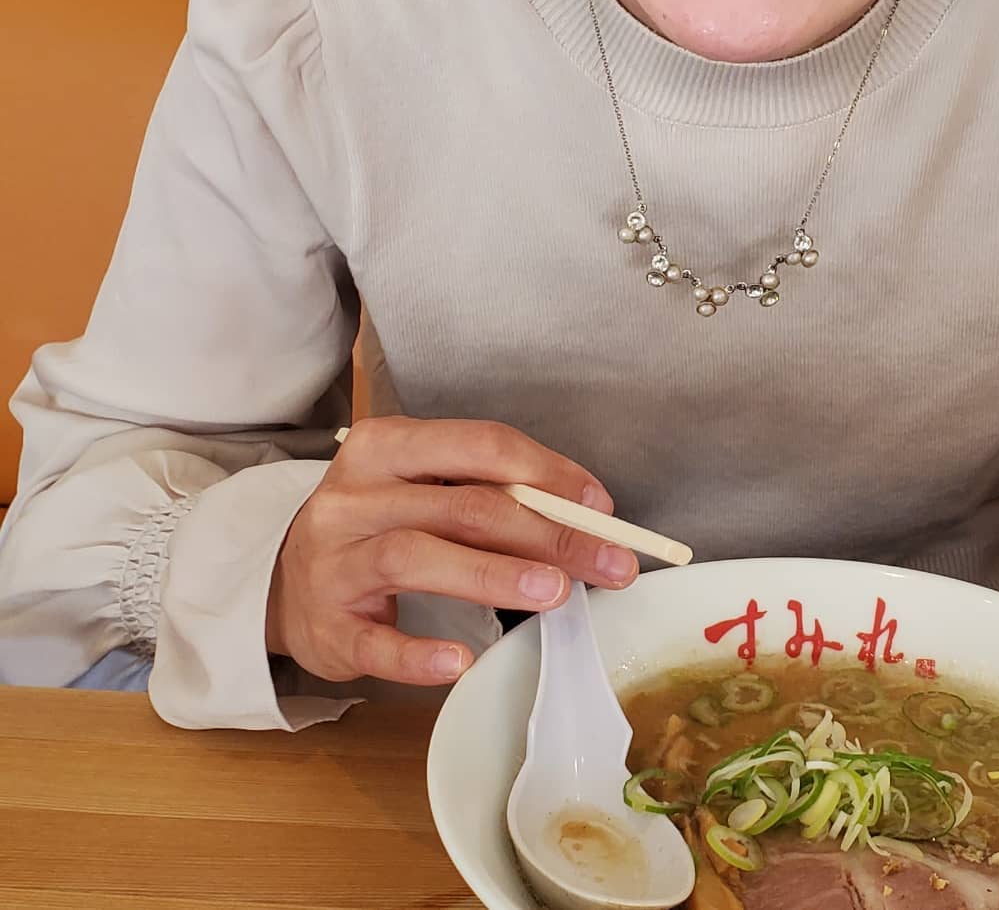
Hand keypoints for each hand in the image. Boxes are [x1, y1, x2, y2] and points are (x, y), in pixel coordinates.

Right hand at [266, 415, 637, 686]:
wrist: (279, 579)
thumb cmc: (377, 525)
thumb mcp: (421, 487)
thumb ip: (489, 490)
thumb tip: (585, 510)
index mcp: (388, 447)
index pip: (481, 446)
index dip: (549, 473)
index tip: (601, 506)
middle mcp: (355, 496)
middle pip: (465, 506)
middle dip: (547, 533)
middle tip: (608, 562)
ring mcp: (335, 560)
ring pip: (420, 557)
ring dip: (495, 575)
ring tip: (555, 594)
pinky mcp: (325, 626)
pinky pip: (374, 641)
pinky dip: (418, 655)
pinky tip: (461, 662)